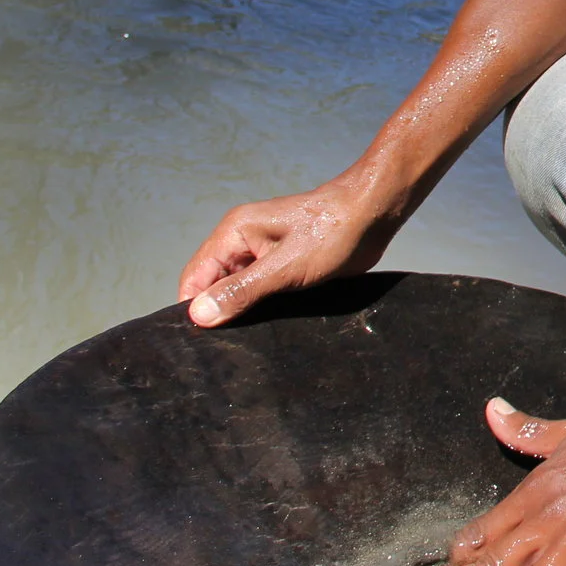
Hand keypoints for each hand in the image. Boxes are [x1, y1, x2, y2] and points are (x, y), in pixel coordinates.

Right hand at [175, 179, 397, 325]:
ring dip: (239, 312)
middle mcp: (242, 241)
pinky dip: (258, 307)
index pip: (195, 277)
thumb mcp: (285, 267)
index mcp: (234, 233)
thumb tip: (198, 314)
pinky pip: (259, 289)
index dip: (192, 308)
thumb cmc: (332, 232)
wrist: (373, 215)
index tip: (195, 343)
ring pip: (236, 289)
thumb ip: (242, 291)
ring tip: (242, 343)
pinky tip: (265, 328)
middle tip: (221, 350)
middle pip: (213, 285)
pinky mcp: (282, 264)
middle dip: (216, 313)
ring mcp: (262, 253)